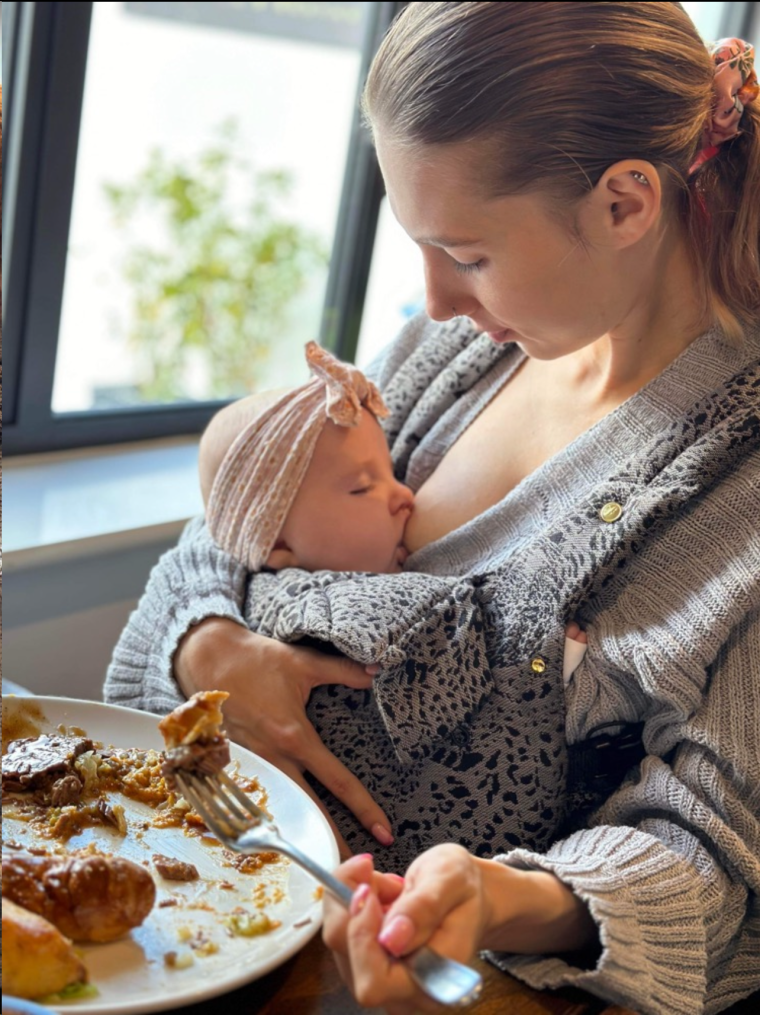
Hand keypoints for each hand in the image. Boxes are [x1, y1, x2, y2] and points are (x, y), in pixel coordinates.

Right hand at [174, 618, 393, 852]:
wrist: (206, 658)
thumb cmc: (257, 658)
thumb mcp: (303, 662)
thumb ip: (343, 671)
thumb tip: (378, 672)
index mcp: (294, 736)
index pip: (337, 780)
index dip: (363, 807)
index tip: (384, 830)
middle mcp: (273, 758)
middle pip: (308, 810)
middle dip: (331, 841)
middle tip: (353, 872)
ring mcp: (253, 764)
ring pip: (282, 809)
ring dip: (300, 835)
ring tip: (321, 862)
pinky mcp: (237, 763)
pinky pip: (258, 798)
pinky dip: (271, 819)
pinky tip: (279, 838)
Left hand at [323, 846, 597, 1012]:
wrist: (477, 893)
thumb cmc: (469, 884)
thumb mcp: (452, 877)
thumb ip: (424, 905)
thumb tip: (392, 936)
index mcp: (433, 980)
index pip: (376, 981)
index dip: (362, 937)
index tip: (368, 886)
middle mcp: (406, 992)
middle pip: (351, 969)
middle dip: (349, 917)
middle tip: (367, 871)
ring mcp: (387, 979)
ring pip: (340, 951)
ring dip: (349, 907)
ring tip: (378, 876)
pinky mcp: (372, 961)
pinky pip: (343, 937)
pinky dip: (348, 906)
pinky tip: (371, 885)